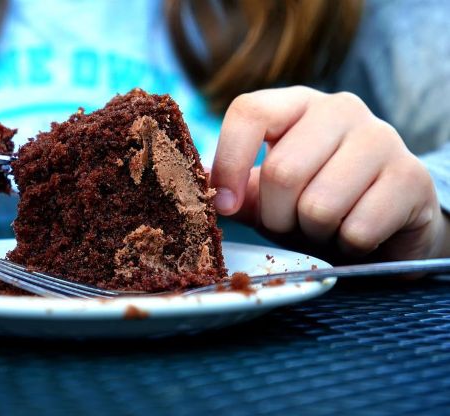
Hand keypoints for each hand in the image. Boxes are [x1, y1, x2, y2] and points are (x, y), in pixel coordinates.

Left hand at [211, 86, 449, 262]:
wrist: (385, 225)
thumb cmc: (316, 202)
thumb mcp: (269, 194)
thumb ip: (235, 188)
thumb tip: (194, 182)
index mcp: (297, 104)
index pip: (249, 111)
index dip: (229, 162)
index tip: (225, 204)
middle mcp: (340, 109)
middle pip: (282, 170)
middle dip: (277, 216)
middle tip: (291, 222)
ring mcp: (382, 138)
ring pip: (319, 205)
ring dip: (313, 233)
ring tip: (325, 226)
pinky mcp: (412, 178)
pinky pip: (357, 229)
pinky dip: (347, 246)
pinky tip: (356, 234)